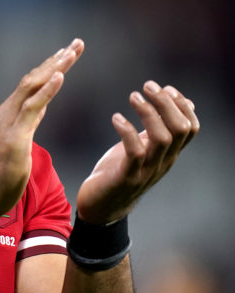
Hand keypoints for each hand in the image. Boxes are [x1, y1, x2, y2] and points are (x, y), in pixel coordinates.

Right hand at [0, 39, 83, 222]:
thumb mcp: (19, 142)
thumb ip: (29, 122)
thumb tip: (43, 106)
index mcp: (9, 115)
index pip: (31, 84)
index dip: (51, 67)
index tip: (68, 53)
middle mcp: (7, 113)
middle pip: (33, 79)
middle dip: (56, 60)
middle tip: (77, 43)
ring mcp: (9, 123)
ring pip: (32, 87)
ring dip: (54, 68)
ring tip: (72, 52)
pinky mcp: (15, 136)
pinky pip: (33, 107)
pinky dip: (47, 90)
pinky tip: (60, 76)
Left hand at [76, 81, 198, 224]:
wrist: (100, 206)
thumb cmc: (119, 172)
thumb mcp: (142, 147)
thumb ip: (158, 129)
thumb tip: (180, 104)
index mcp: (169, 154)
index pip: (191, 127)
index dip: (182, 105)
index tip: (165, 88)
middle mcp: (163, 162)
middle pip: (180, 128)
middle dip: (166, 103)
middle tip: (147, 86)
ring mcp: (147, 171)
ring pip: (162, 138)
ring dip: (148, 113)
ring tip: (132, 96)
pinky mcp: (128, 177)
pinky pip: (135, 152)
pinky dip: (127, 132)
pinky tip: (116, 118)